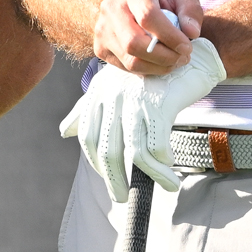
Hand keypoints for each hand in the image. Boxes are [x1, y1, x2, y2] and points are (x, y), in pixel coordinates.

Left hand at [57, 36, 225, 199]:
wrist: (187, 54)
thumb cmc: (151, 76)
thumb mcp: (114, 87)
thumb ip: (87, 109)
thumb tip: (64, 131)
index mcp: (100, 93)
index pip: (88, 136)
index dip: (96, 162)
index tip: (108, 177)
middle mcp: (113, 97)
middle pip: (107, 150)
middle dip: (114, 179)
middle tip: (122, 196)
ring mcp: (135, 101)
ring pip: (134, 152)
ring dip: (151, 176)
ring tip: (166, 186)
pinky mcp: (158, 105)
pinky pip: (157, 146)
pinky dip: (164, 163)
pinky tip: (170, 169)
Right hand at [92, 0, 202, 76]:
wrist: (129, 2)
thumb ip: (190, 12)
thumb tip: (191, 33)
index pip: (148, 16)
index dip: (170, 36)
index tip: (187, 47)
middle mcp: (112, 7)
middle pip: (134, 42)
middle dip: (164, 56)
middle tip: (183, 57)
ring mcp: (103, 29)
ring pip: (130, 60)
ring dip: (158, 67)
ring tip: (174, 61)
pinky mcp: (100, 48)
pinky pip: (125, 68)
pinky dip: (147, 70)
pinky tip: (159, 62)